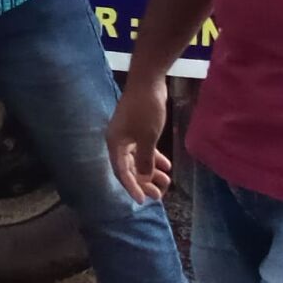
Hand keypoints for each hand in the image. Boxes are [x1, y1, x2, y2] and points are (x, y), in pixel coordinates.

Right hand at [107, 73, 171, 203]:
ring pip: (138, 159)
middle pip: (130, 168)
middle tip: (158, 196)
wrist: (148, 82)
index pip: (122, 172)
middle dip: (144, 182)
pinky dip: (154, 157)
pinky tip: (167, 166)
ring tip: (166, 182)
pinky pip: (144, 149)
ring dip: (151, 171)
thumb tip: (145, 178)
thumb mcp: (147, 138)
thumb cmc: (145, 110)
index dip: (132, 187)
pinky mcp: (137, 129)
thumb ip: (145, 160)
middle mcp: (118, 142)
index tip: (143, 201)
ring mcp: (128, 135)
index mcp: (115, 144)